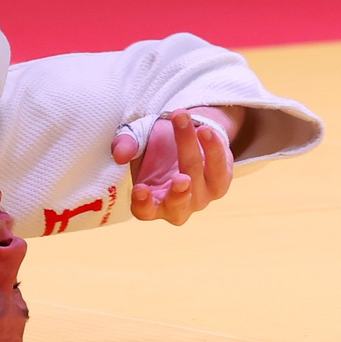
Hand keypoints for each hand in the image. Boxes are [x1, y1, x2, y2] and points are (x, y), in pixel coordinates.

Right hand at [112, 108, 235, 225]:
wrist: (185, 140)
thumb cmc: (156, 149)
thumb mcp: (137, 142)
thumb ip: (126, 145)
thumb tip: (120, 154)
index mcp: (150, 202)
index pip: (145, 211)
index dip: (143, 203)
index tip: (140, 188)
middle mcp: (176, 206)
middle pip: (177, 198)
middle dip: (179, 189)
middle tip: (181, 178)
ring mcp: (200, 198)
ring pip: (198, 178)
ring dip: (195, 152)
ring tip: (197, 130)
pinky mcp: (220, 184)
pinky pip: (220, 169)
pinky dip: (214, 149)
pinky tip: (206, 130)